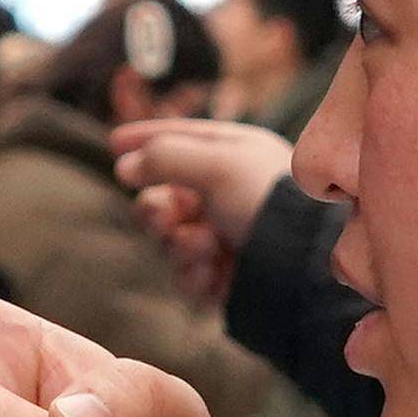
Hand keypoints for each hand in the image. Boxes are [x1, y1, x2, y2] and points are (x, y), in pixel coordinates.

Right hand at [110, 114, 290, 258]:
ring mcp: (224, 237)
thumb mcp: (218, 165)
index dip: (146, 139)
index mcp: (234, 157)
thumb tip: (123, 165)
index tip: (114, 142)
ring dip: (181, 245)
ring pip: (168, 241)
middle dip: (156, 211)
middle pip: (162, 197)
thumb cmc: (270, 205)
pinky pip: (184, 275)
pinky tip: (214, 273)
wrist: (304, 269)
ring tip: (208, 248)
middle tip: (165, 217)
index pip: (181, 139)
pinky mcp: (222, 277)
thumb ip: (165, 157)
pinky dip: (193, 275)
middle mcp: (226, 195)